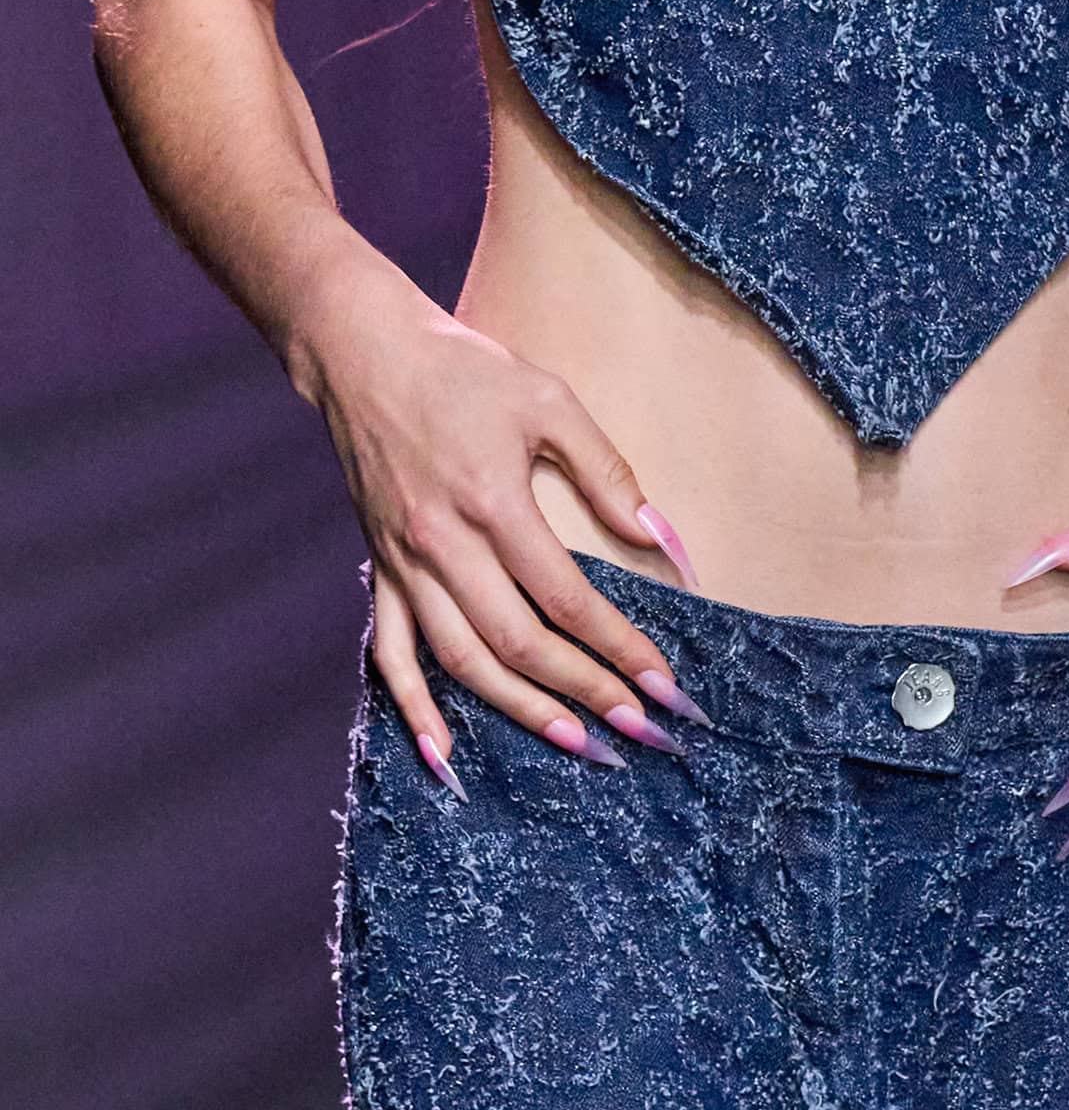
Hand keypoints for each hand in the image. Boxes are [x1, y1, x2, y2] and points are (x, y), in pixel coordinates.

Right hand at [310, 279, 712, 794]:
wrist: (365, 354)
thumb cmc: (464, 370)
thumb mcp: (549, 401)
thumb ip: (607, 471)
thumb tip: (660, 537)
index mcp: (493, 504)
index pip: (566, 598)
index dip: (618, 646)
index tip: (662, 683)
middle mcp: (445, 547)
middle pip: (519, 643)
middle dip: (583, 691)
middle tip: (636, 730)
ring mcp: (405, 564)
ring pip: (462, 661)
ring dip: (519, 710)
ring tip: (575, 744)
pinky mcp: (379, 568)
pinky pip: (390, 652)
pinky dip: (414, 708)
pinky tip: (443, 755)